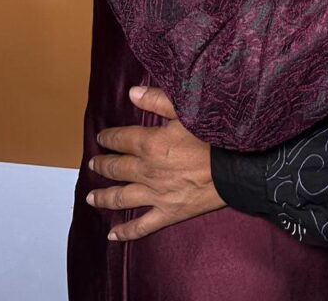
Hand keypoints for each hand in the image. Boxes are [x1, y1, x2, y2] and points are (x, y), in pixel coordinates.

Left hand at [87, 86, 225, 240]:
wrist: (235, 168)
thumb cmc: (213, 136)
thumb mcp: (186, 110)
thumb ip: (157, 100)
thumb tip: (131, 93)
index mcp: (150, 144)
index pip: (120, 139)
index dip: (108, 138)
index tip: (101, 138)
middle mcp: (147, 171)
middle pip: (117, 169)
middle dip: (102, 165)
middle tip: (93, 164)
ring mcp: (156, 195)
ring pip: (121, 198)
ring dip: (104, 197)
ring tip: (91, 197)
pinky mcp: (168, 213)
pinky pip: (142, 225)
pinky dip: (126, 232)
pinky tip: (112, 235)